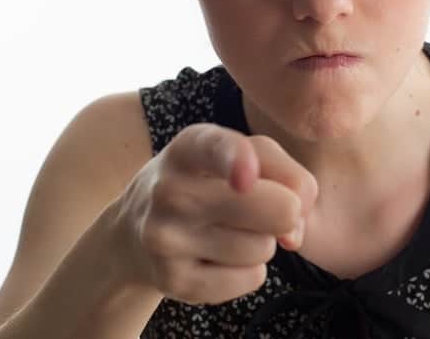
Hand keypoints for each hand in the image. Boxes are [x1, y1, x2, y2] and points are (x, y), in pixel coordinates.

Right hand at [113, 123, 317, 304]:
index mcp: (189, 147)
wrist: (136, 230)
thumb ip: (284, 172)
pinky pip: (252, 278)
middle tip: (262, 206)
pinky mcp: (175, 283)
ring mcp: (166, 240)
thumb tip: (293, 233)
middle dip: (286, 210)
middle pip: (274, 209)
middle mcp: (170, 191)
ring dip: (261, 240)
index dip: (237, 160)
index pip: (214, 148)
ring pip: (264, 247)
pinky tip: (217, 257)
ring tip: (227, 229)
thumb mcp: (238, 153)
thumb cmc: (207, 182)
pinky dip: (248, 270)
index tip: (245, 176)